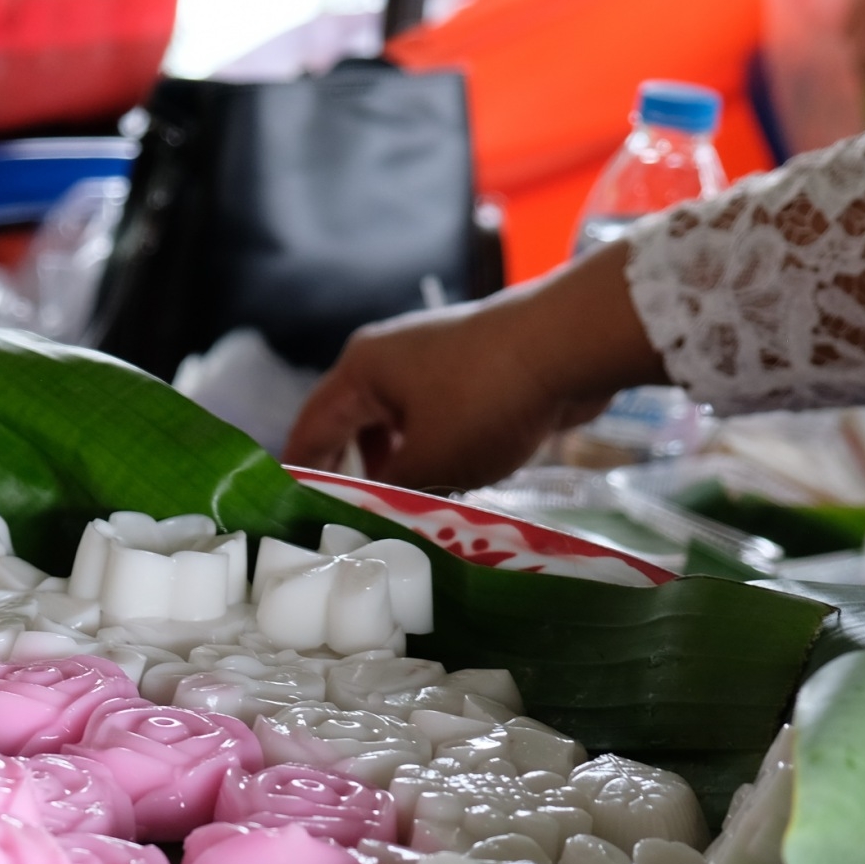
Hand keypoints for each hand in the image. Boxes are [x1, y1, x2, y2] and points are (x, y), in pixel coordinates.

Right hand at [282, 241, 666, 489]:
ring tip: (398, 508)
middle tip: (345, 520)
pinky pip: (433, 419)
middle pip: (350, 426)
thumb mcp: (431, 464)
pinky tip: (447, 483)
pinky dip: (430, 451)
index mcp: (360, 372)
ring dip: (393, 466)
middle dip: (348, 473)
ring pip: (395, 425)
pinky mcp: (471, 368)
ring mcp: (431, 359)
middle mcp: (386, 359)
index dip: (301, 475)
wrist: (571, 342)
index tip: (293, 515)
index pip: (311, 430)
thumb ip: (390, 494)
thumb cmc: (486, 400)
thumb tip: (371, 511)